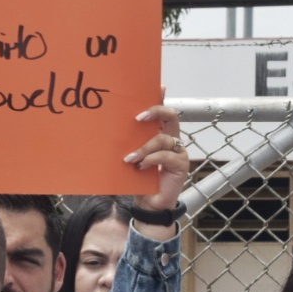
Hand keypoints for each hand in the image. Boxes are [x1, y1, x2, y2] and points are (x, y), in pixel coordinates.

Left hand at [123, 103, 187, 239]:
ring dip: (144, 148)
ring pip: (163, 139)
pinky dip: (151, 160)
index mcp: (162, 135)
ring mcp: (178, 152)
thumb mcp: (132, 157)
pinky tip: (140, 167)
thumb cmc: (139, 180)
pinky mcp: (181, 165)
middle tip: (138, 118)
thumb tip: (111, 128)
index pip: (163, 112)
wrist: (148, 204)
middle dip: (156, 112)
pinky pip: (166, 156)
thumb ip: (130, 143)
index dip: (161, 98)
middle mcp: (173, 140)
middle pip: (171, 116)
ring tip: (129, 159)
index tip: (158, 87)